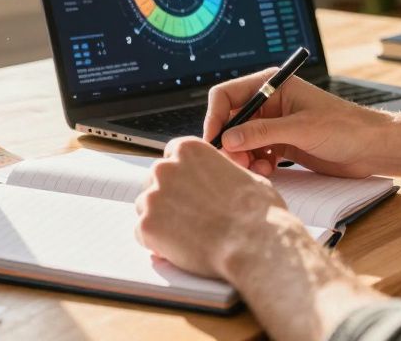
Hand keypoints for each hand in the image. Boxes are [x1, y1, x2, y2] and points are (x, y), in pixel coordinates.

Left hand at [134, 137, 295, 277]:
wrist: (255, 243)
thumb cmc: (257, 212)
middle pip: (155, 182)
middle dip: (168, 198)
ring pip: (146, 208)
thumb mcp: (243, 176)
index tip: (185, 188)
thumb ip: (218, 173)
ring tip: (187, 235)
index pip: (171, 155)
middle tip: (188, 217)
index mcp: (189, 150)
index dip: (179, 175)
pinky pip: (143, 234)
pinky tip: (180, 249)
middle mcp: (166, 168)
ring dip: (161, 220)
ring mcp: (153, 197)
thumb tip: (219, 182)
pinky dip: (157, 243)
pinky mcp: (147, 226)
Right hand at [204, 68, 392, 178]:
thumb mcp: (301, 128)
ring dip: (244, 157)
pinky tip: (268, 171)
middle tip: (237, 163)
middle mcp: (269, 103)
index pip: (227, 96)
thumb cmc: (345, 127)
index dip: (216, 117)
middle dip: (230, 143)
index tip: (214, 141)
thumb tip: (228, 138)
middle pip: (232, 121)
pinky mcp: (281, 144)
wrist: (372, 148)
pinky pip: (255, 153)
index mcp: (272, 85)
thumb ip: (263, 133)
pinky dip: (256, 164)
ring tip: (257, 169)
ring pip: (242, 140)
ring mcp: (274, 124)